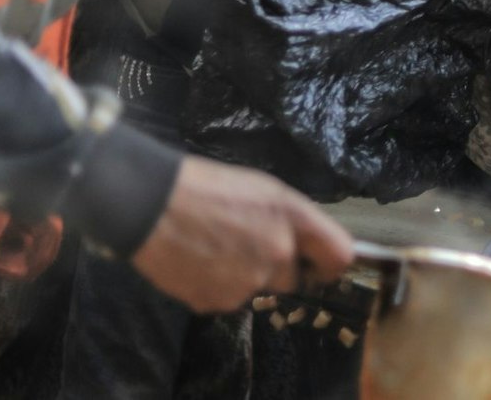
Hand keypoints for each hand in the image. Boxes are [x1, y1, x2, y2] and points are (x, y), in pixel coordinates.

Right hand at [130, 156, 352, 312]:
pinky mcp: (218, 302)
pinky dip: (215, 287)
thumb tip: (307, 245)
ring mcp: (248, 281)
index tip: (315, 265)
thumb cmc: (208, 187)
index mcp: (293, 217)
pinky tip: (197, 262)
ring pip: (256, 289)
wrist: (151, 205)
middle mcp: (278, 252)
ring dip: (242, 277)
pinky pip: (226, 300)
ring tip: (213, 249)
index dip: (328, 264)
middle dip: (275, 269)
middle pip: (292, 279)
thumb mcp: (263, 190)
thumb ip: (291, 219)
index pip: (339, 255)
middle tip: (244, 247)